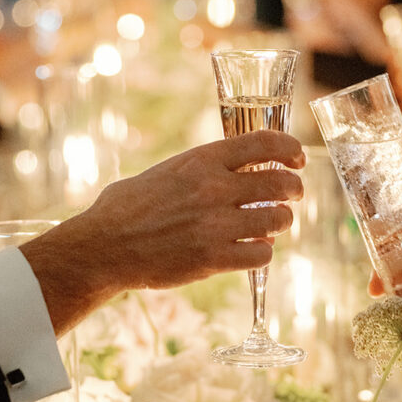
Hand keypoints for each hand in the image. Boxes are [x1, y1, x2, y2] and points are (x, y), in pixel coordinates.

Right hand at [22, 131, 305, 332]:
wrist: (104, 246)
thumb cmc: (128, 207)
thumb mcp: (167, 171)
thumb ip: (201, 168)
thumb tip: (231, 167)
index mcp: (202, 160)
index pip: (264, 142)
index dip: (290, 148)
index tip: (297, 157)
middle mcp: (215, 188)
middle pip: (281, 183)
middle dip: (294, 189)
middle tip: (292, 195)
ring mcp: (216, 225)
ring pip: (279, 220)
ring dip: (282, 222)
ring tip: (273, 224)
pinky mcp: (214, 258)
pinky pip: (261, 254)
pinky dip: (262, 253)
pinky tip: (254, 250)